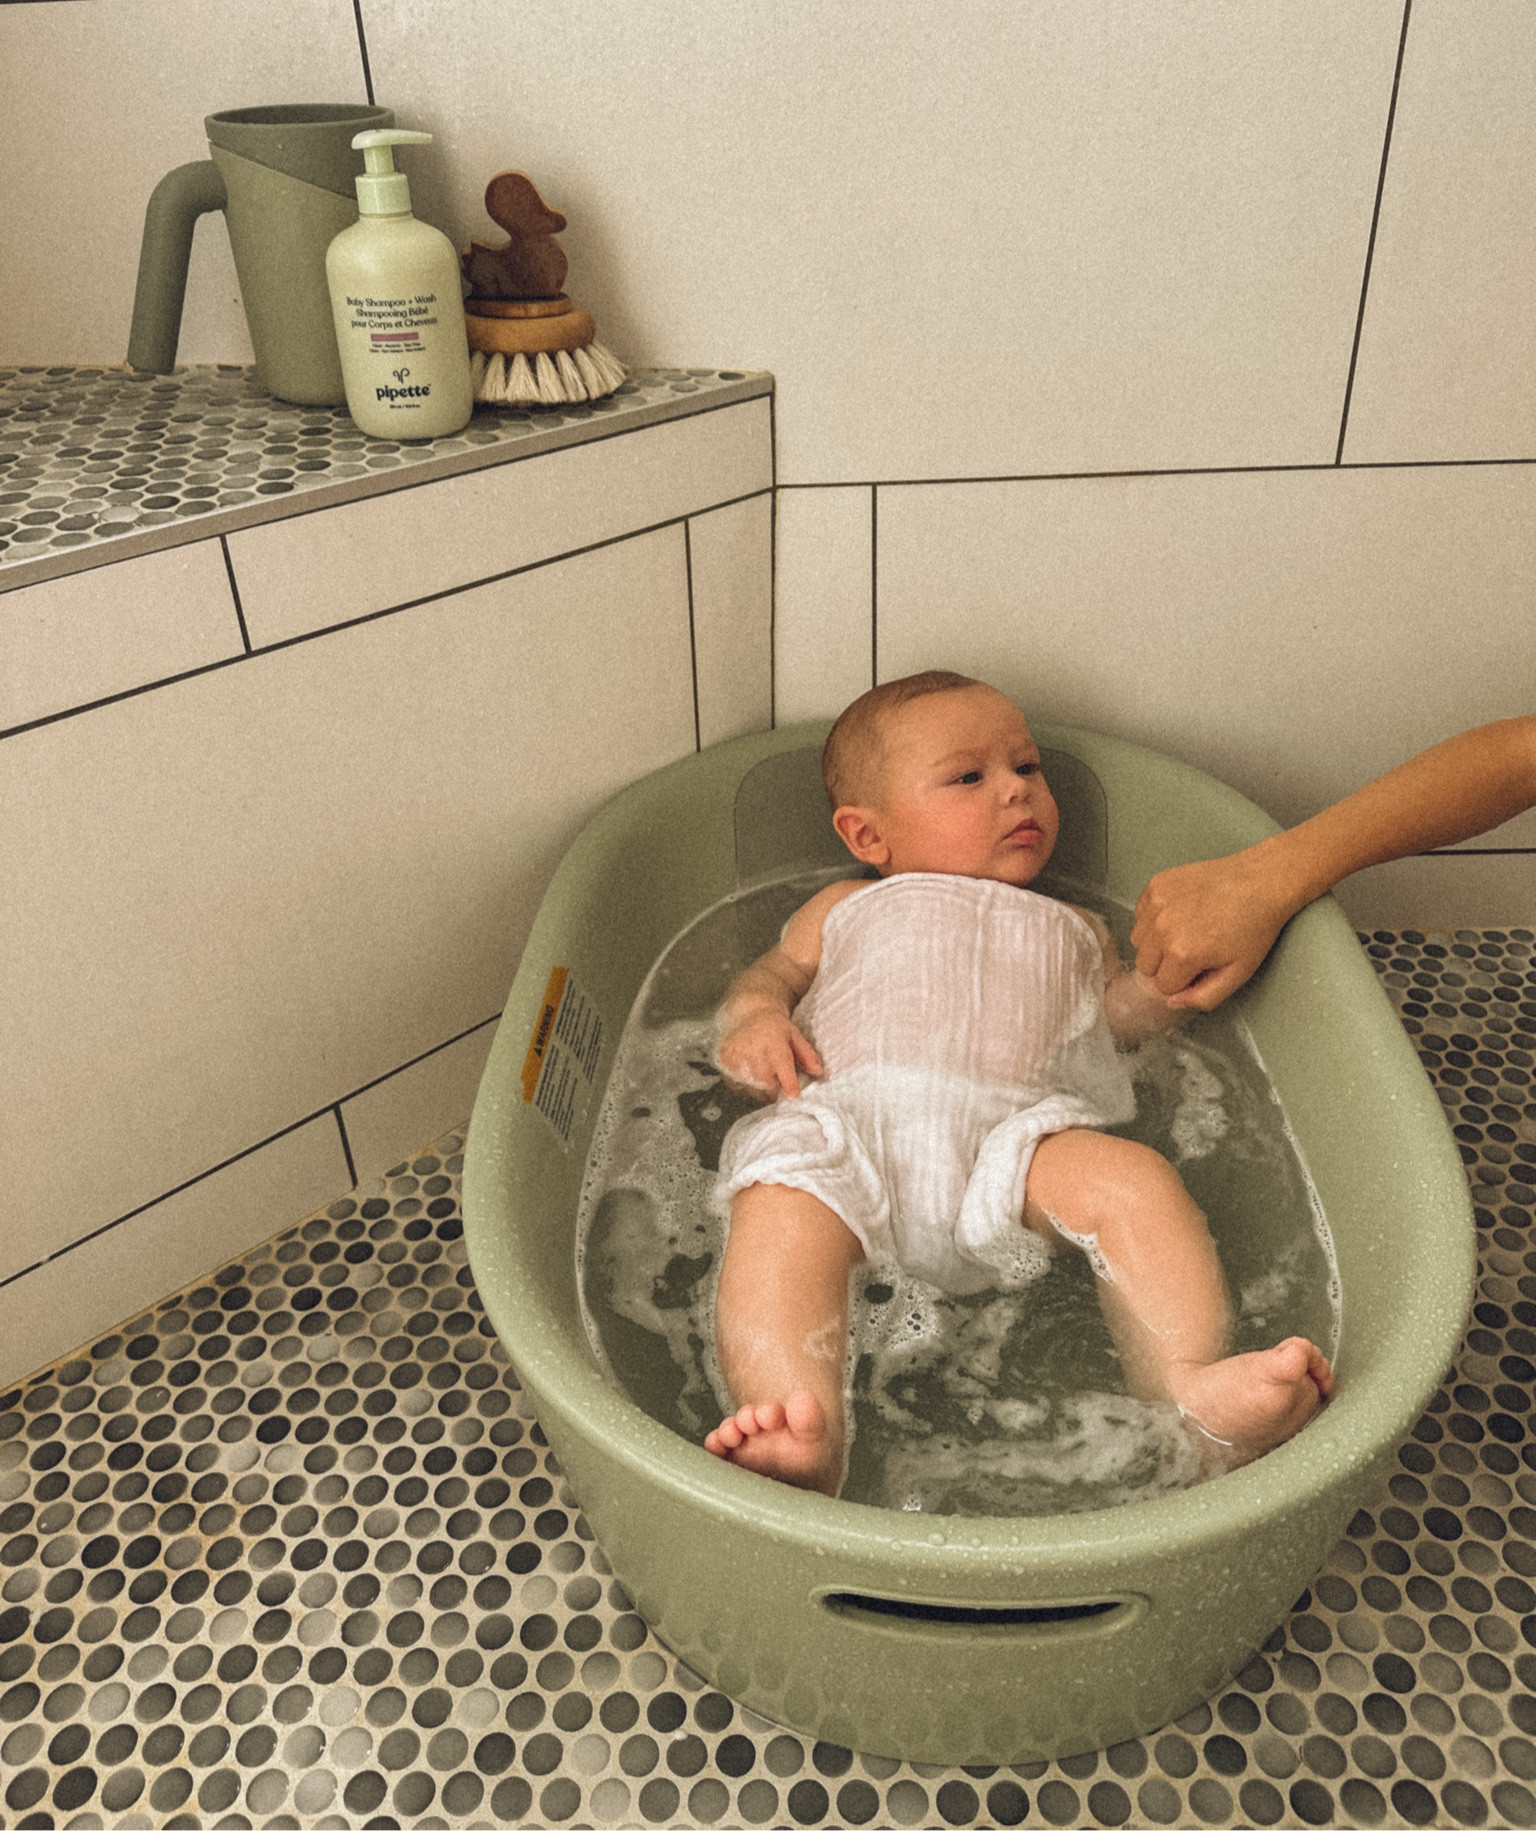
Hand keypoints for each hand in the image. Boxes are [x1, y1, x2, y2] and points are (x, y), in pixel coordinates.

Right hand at [717, 1008, 823, 1100]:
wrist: (747, 1014)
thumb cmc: (775, 1028)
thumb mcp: (795, 1035)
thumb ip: (807, 1054)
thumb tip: (818, 1071)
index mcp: (773, 1041)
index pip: (781, 1064)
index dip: (788, 1082)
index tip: (794, 1095)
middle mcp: (752, 1049)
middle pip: (767, 1083)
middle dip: (776, 1086)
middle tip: (777, 1075)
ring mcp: (735, 1056)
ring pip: (753, 1087)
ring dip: (761, 1087)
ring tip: (763, 1069)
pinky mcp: (724, 1062)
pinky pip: (739, 1085)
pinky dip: (747, 1083)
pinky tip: (750, 1069)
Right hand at [1132, 852, 1295, 1012]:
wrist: (1260, 882)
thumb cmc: (1253, 925)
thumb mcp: (1237, 974)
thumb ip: (1203, 997)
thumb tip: (1173, 1002)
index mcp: (1182, 954)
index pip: (1163, 986)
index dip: (1183, 981)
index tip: (1200, 967)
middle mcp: (1163, 928)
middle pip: (1145, 965)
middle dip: (1166, 965)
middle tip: (1194, 950)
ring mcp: (1157, 904)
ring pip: (1138, 940)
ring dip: (1156, 942)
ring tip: (1186, 930)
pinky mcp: (1156, 885)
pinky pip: (1140, 914)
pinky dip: (1153, 918)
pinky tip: (1180, 912)